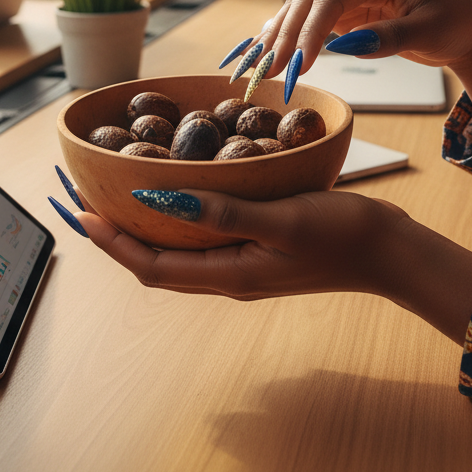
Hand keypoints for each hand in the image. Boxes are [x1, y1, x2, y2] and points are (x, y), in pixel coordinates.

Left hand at [72, 184, 471, 346]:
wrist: (388, 250)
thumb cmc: (341, 234)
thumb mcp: (281, 218)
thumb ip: (222, 210)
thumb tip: (159, 197)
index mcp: (230, 274)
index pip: (153, 266)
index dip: (113, 244)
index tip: (82, 214)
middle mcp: (229, 276)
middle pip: (158, 263)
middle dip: (119, 238)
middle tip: (90, 204)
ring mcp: (245, 265)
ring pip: (180, 253)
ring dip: (146, 230)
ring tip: (122, 199)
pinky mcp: (260, 250)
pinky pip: (205, 241)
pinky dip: (181, 220)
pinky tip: (182, 195)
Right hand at [249, 0, 471, 134]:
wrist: (467, 30)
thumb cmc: (456, 23)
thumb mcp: (428, 31)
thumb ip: (388, 37)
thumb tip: (346, 47)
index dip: (310, 29)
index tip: (299, 62)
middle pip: (309, 0)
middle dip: (287, 35)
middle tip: (269, 69)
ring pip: (303, 10)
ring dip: (281, 36)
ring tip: (260, 64)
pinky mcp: (348, 13)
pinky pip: (311, 23)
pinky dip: (291, 37)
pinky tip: (268, 50)